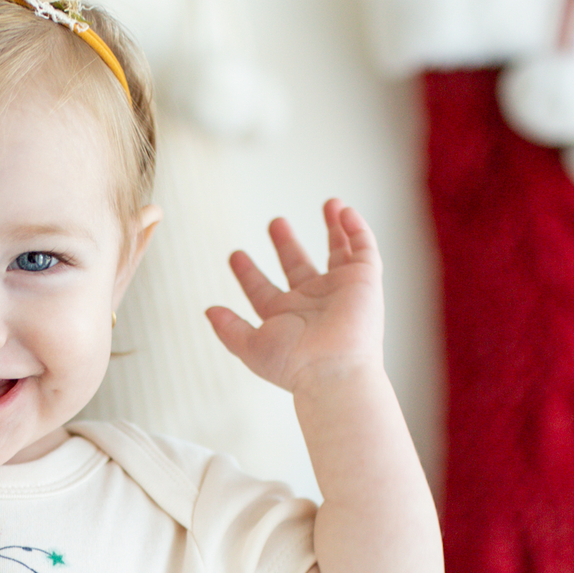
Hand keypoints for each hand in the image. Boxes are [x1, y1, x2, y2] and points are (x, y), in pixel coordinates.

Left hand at [205, 199, 383, 396]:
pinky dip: (356, 227)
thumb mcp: (250, 346)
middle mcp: (312, 302)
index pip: (262, 290)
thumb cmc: (292, 363)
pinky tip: (343, 209)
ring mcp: (340, 290)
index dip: (248, 273)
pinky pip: (364, 247)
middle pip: (298, 266)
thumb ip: (228, 328)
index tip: (234, 255)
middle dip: (286, 245)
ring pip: (338, 252)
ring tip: (329, 203)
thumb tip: (208, 311)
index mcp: (284, 317)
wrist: (332, 369)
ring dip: (333, 227)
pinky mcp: (364, 280)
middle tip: (275, 222)